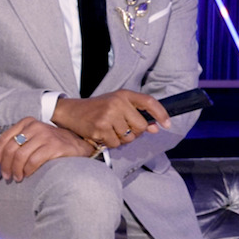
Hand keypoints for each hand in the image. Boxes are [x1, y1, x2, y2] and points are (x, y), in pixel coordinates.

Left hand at [0, 117, 90, 181]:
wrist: (77, 145)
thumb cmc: (49, 144)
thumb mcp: (29, 140)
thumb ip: (10, 144)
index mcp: (26, 122)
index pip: (5, 138)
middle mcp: (35, 126)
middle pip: (11, 148)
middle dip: (5, 165)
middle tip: (6, 176)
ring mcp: (46, 135)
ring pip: (21, 156)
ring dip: (15, 170)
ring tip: (16, 178)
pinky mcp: (55, 146)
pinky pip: (34, 161)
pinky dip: (27, 171)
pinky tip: (27, 175)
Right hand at [52, 90, 168, 147]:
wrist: (71, 111)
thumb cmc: (97, 109)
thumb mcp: (117, 106)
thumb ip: (137, 115)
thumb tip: (155, 128)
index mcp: (123, 95)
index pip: (148, 102)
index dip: (161, 113)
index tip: (167, 124)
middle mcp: (117, 103)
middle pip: (141, 126)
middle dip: (134, 132)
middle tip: (121, 128)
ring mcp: (108, 116)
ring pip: (129, 138)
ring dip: (121, 139)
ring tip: (109, 130)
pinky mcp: (100, 128)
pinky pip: (116, 144)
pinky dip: (110, 143)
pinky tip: (102, 135)